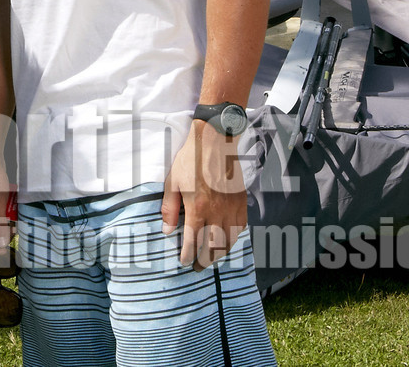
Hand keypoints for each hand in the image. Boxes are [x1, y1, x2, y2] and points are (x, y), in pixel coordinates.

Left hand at [160, 122, 248, 268]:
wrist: (215, 141)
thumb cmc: (190, 160)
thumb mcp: (172, 183)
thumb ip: (169, 209)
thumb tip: (167, 231)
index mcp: (198, 208)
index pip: (192, 242)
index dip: (187, 256)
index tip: (183, 262)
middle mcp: (217, 213)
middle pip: (213, 248)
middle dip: (204, 262)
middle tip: (197, 267)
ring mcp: (232, 209)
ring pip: (229, 242)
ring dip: (219, 254)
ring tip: (211, 258)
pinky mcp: (241, 203)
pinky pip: (240, 229)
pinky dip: (233, 239)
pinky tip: (226, 241)